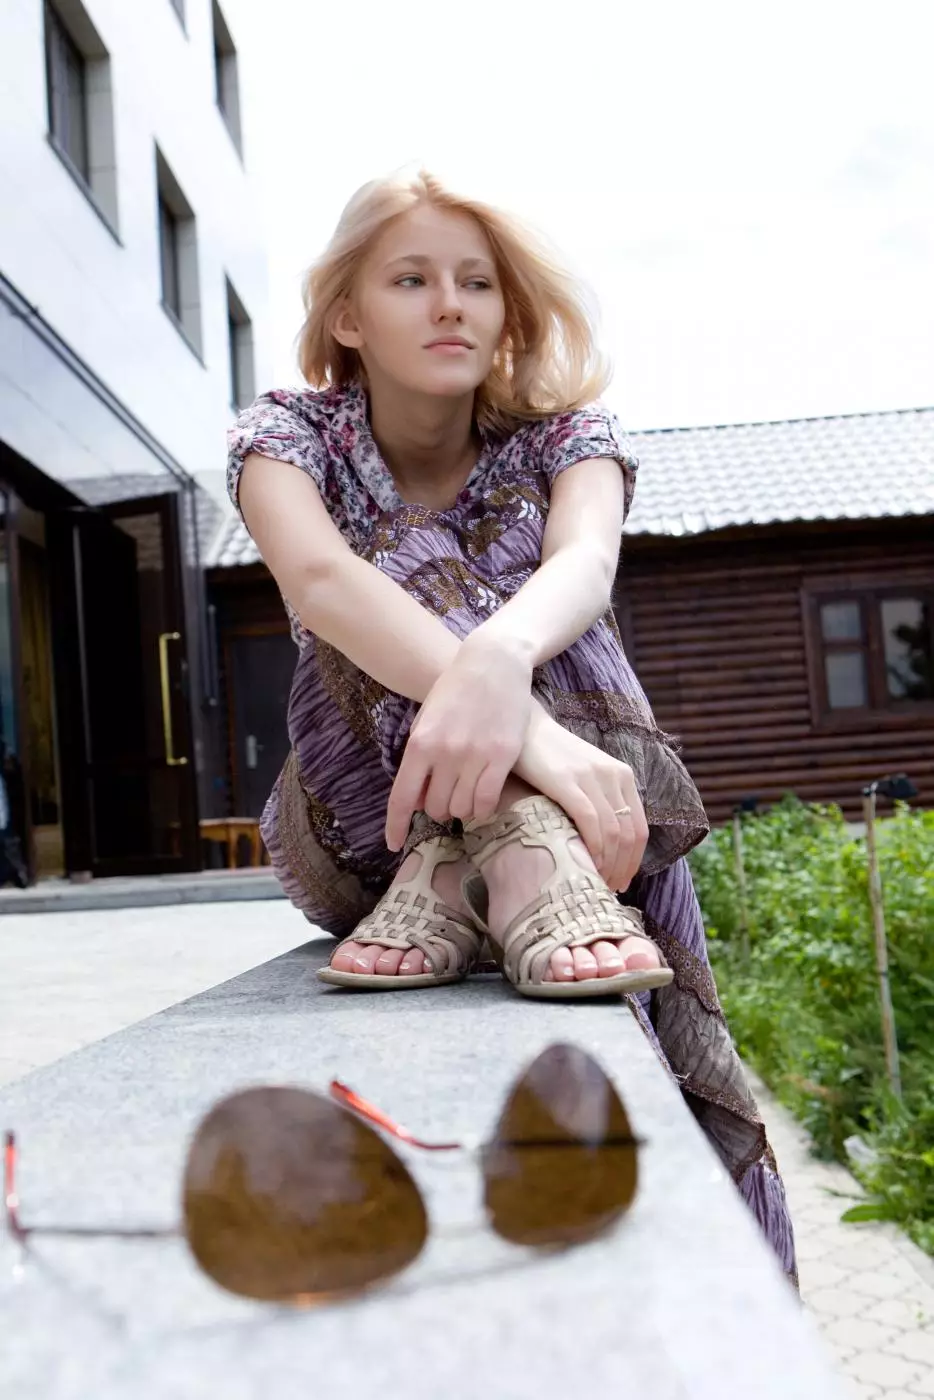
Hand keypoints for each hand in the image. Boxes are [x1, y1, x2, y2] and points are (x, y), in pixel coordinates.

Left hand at [385, 635, 533, 850]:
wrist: (493, 663)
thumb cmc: (456, 691)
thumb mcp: (426, 720)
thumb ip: (419, 758)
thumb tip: (416, 799)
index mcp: (420, 744)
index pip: (401, 797)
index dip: (396, 826)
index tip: (393, 844)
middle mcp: (445, 753)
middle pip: (435, 808)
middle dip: (438, 810)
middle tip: (446, 796)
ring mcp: (474, 756)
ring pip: (462, 808)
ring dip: (462, 808)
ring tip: (466, 792)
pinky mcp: (502, 756)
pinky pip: (487, 800)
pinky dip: (482, 807)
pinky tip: (483, 799)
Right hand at [514, 710, 647, 892]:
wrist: (524, 729)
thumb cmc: (550, 759)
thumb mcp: (585, 777)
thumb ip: (598, 802)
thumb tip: (604, 847)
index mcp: (622, 776)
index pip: (639, 828)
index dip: (633, 860)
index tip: (621, 880)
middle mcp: (613, 775)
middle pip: (629, 834)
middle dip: (622, 867)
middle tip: (607, 887)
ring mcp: (591, 777)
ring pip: (613, 832)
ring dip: (607, 863)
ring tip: (594, 880)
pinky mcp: (568, 781)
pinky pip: (590, 822)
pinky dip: (592, 848)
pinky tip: (584, 862)